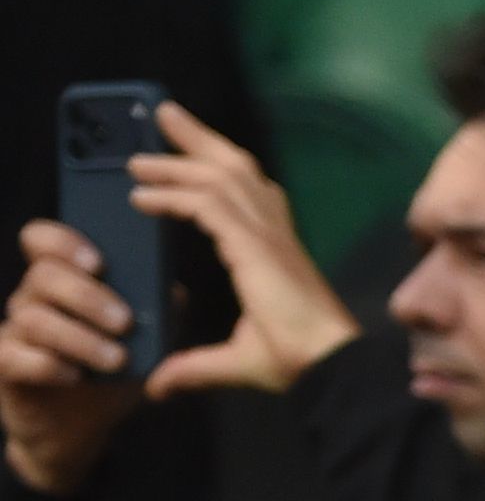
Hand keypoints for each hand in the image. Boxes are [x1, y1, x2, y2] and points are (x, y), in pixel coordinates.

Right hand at [0, 223, 150, 494]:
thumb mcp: (144, 344)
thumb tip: (173, 292)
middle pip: (44, 276)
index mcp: (62, 283)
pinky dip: (47, 365)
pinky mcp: (4, 365)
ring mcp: (14, 331)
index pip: (41, 240)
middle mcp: (32, 300)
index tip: (98, 263)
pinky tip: (74, 376)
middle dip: (86, 296)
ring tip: (116, 360)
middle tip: (124, 322)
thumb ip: (157, 314)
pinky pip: (14, 356)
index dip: (62, 242)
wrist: (82, 430)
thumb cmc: (111, 376)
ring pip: (33, 318)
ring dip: (79, 338)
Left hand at [126, 107, 358, 398]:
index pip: (246, 192)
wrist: (329, 366)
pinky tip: (141, 197)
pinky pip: (204, 204)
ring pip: (217, 175)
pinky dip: (170, 196)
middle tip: (164, 114)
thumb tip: (158, 386)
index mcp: (276, 250)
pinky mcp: (252, 244)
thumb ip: (194, 367)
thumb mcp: (236, 361)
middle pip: (234, 167)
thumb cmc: (300, 364)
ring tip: (138, 150)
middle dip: (197, 139)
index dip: (213, 168)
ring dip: (174, 159)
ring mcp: (265, 235)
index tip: (183, 155)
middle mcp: (274, 232)